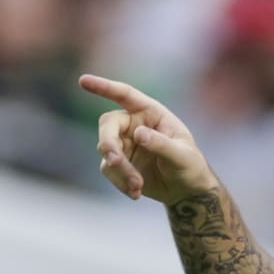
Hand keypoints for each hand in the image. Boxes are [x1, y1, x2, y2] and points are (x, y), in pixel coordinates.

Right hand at [80, 74, 217, 204]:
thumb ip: (161, 144)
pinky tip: (136, 193)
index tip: (83, 81)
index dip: (104, 87)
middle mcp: (133, 124)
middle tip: (115, 161)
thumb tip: (138, 133)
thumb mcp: (182, 155)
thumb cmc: (190, 166)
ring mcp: (124, 143)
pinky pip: (109, 169)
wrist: (186, 191)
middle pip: (108, 125)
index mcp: (150, 113)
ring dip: (119, 170)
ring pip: (106, 150)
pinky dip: (120, 182)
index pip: (125, 95)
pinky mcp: (119, 163)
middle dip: (109, 144)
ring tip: (138, 186)